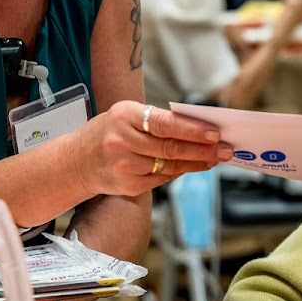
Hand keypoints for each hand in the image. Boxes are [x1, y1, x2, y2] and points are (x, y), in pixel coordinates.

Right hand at [64, 101, 232, 197]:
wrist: (75, 162)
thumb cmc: (108, 132)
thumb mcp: (125, 115)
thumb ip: (156, 120)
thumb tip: (196, 127)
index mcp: (124, 116)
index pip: (164, 124)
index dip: (192, 129)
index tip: (214, 132)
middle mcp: (122, 141)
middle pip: (171, 148)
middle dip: (203, 149)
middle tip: (226, 149)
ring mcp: (124, 166)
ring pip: (170, 166)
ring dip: (197, 162)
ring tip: (217, 158)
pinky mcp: (128, 185)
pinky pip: (162, 178)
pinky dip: (181, 172)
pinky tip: (195, 166)